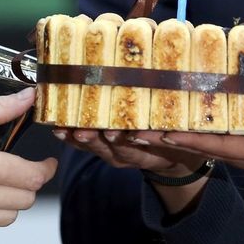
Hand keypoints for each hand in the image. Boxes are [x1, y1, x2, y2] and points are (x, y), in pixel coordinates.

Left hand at [56, 127, 211, 213]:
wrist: (173, 159)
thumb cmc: (177, 137)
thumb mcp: (184, 133)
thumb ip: (176, 118)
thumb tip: (174, 85)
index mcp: (151, 152)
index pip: (141, 149)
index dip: (132, 142)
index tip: (125, 134)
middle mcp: (130, 155)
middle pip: (113, 149)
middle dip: (99, 140)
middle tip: (86, 130)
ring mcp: (115, 155)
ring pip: (96, 149)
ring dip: (80, 139)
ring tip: (66, 129)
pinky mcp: (103, 150)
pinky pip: (85, 147)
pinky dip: (71, 138)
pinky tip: (59, 128)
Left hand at [140, 129, 243, 213]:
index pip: (219, 144)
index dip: (190, 139)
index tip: (163, 133)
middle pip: (200, 144)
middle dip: (168, 138)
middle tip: (133, 130)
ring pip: (203, 141)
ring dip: (172, 135)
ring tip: (139, 126)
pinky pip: (213, 137)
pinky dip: (191, 131)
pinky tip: (172, 120)